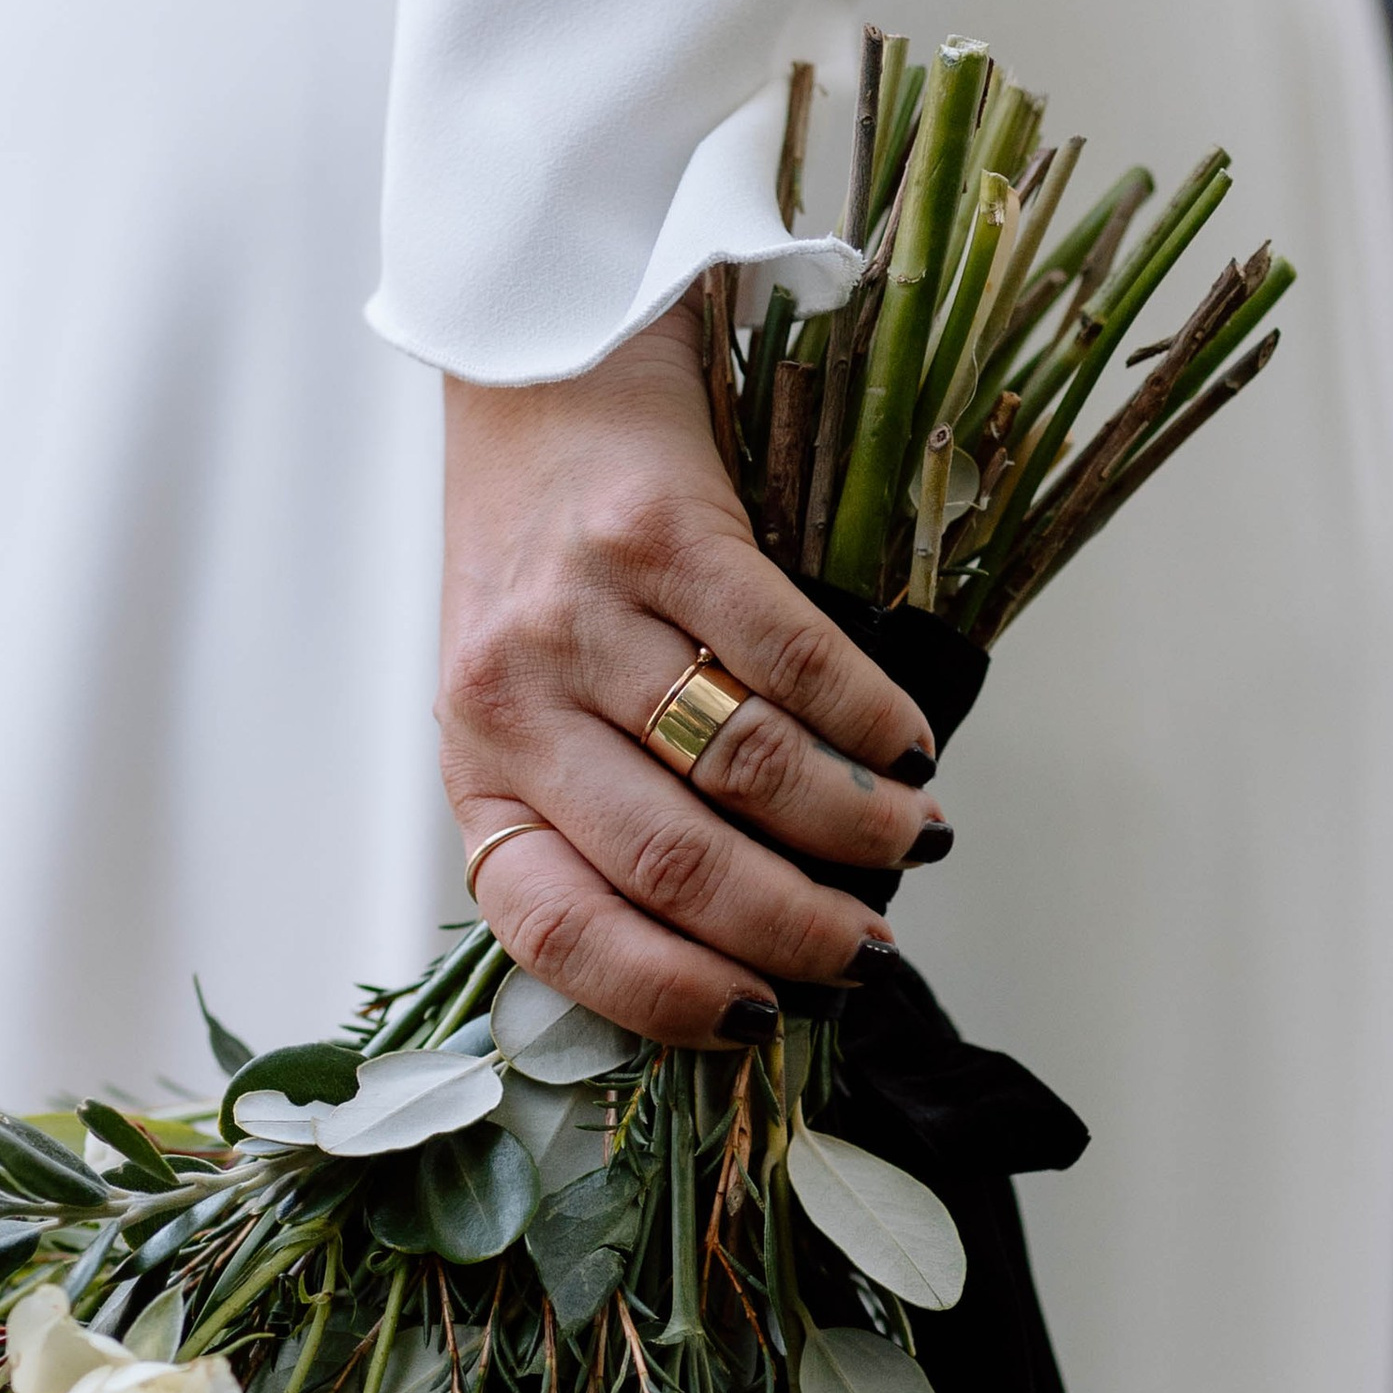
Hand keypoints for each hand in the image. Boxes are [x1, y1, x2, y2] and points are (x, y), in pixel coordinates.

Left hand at [440, 302, 945, 1044]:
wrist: (534, 371)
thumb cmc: (543, 563)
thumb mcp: (532, 708)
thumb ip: (600, 813)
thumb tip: (745, 946)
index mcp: (477, 769)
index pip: (555, 925)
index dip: (664, 993)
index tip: (760, 1021)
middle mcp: (512, 698)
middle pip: (673, 862)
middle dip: (795, 930)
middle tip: (870, 951)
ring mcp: (582, 610)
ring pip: (744, 768)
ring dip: (854, 828)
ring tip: (916, 842)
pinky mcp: (658, 526)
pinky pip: (788, 656)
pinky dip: (870, 720)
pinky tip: (909, 749)